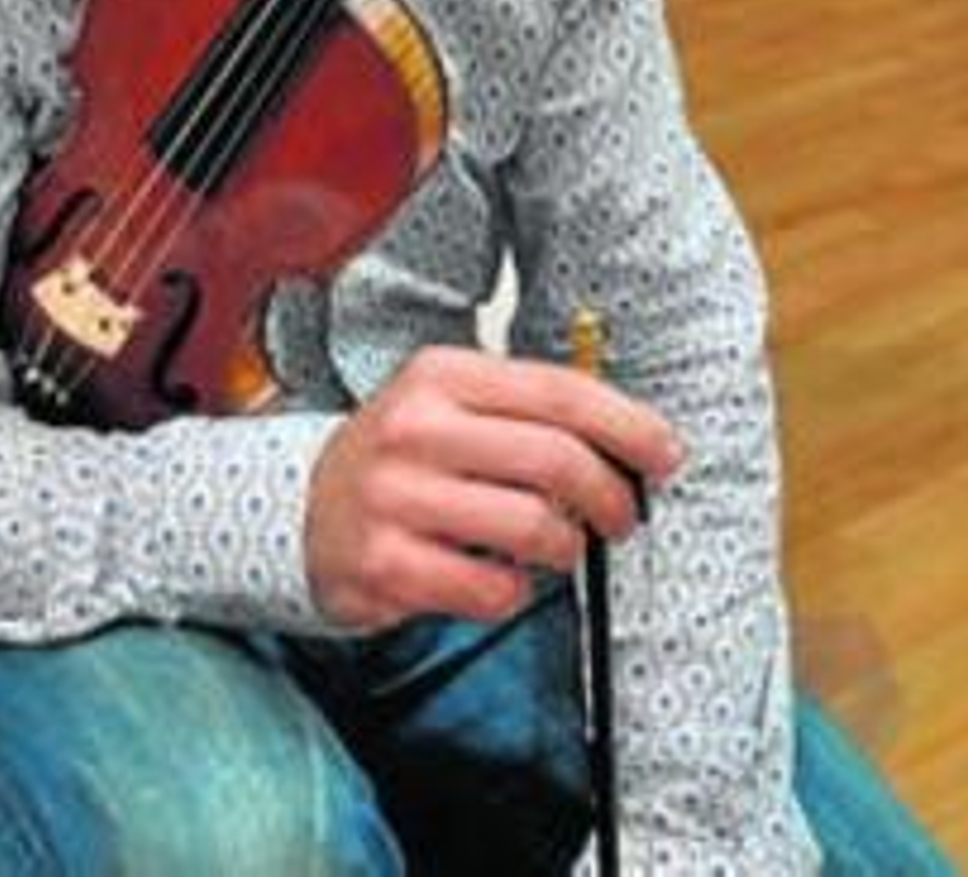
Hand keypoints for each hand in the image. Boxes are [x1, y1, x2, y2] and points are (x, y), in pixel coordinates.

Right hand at [304, 344, 682, 629]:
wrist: (302, 507)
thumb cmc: (402, 457)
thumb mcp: (450, 404)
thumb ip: (528, 412)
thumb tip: (630, 441)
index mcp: (442, 375)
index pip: (559, 392)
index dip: (627, 425)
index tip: (666, 454)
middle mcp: (416, 428)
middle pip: (556, 460)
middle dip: (611, 496)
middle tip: (622, 517)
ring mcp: (396, 497)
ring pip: (533, 528)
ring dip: (567, 548)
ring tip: (559, 548)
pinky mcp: (386, 565)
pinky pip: (491, 590)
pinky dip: (514, 592)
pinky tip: (499, 578)